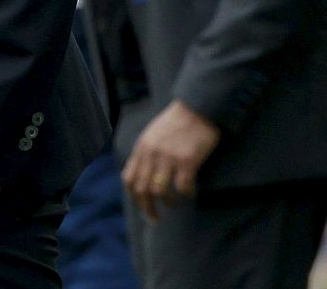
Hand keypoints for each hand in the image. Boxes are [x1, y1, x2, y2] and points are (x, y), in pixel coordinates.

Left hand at [121, 100, 220, 220]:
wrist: (197, 107)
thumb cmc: (176, 122)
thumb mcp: (153, 135)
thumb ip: (146, 153)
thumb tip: (143, 177)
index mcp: (142, 148)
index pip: (129, 179)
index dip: (135, 197)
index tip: (143, 207)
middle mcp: (151, 153)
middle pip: (142, 189)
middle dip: (147, 208)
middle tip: (155, 219)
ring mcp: (169, 157)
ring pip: (160, 191)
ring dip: (167, 203)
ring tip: (174, 204)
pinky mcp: (187, 160)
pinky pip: (183, 186)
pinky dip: (186, 194)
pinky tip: (190, 193)